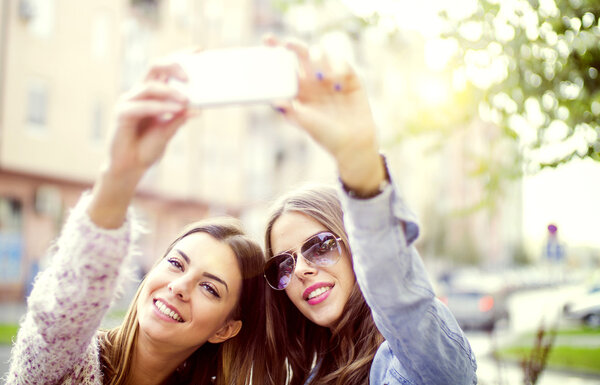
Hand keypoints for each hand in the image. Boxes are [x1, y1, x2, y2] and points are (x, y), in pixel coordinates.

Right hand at [89, 60, 192, 227]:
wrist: (132, 167)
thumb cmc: (148, 148)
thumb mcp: (169, 132)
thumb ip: (180, 118)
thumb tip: (197, 109)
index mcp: (153, 94)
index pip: (166, 69)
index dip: (181, 57)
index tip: (199, 51)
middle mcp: (140, 93)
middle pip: (155, 68)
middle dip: (173, 67)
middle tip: (190, 77)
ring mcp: (129, 102)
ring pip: (149, 87)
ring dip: (170, 92)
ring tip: (186, 100)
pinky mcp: (122, 114)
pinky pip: (141, 106)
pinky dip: (159, 107)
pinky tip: (174, 110)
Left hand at [266, 36, 384, 194]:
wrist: (354, 145)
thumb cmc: (326, 136)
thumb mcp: (305, 123)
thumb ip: (290, 111)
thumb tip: (273, 101)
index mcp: (300, 89)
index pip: (286, 66)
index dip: (276, 51)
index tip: (267, 39)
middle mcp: (314, 81)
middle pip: (302, 55)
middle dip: (294, 46)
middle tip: (287, 44)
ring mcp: (332, 78)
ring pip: (322, 56)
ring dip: (317, 57)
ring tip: (318, 69)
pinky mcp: (350, 79)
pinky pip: (342, 64)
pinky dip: (338, 67)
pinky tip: (336, 79)